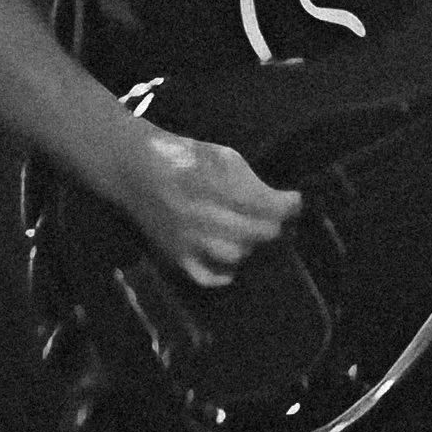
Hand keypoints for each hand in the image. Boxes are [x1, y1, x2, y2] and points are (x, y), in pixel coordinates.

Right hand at [112, 110, 301, 287]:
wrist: (136, 169)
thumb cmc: (184, 156)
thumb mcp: (223, 155)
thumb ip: (250, 179)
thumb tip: (279, 200)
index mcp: (218, 185)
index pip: (269, 206)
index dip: (290, 205)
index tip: (295, 200)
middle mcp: (205, 216)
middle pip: (258, 233)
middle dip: (276, 226)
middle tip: (279, 220)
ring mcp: (188, 240)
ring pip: (237, 255)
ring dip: (252, 246)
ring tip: (255, 235)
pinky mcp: (174, 256)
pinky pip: (206, 277)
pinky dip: (224, 274)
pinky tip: (232, 263)